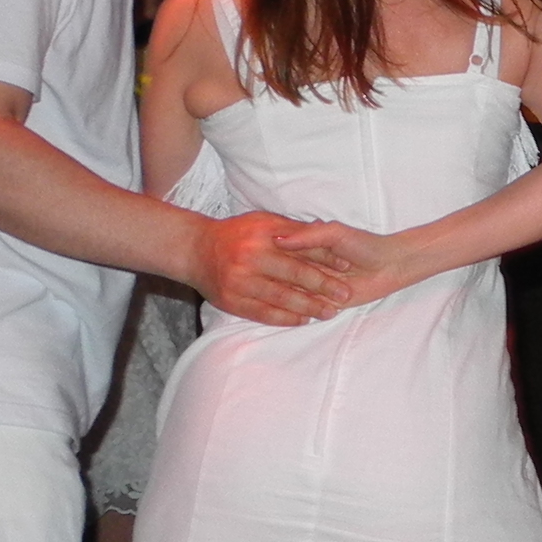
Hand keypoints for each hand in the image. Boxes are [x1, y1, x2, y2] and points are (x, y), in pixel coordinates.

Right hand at [192, 211, 350, 325]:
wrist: (193, 249)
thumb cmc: (236, 233)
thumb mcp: (264, 222)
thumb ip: (292, 229)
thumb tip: (326, 233)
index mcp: (262, 235)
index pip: (301, 248)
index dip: (326, 258)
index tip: (348, 267)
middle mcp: (250, 257)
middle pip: (294, 274)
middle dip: (323, 285)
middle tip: (345, 294)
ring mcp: (239, 281)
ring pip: (281, 297)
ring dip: (308, 306)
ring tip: (329, 312)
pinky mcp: (231, 301)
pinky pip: (263, 313)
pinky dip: (285, 318)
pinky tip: (302, 320)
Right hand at [278, 217, 427, 306]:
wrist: (388, 267)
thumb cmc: (363, 245)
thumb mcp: (335, 233)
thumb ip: (307, 236)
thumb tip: (277, 239)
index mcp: (302, 246)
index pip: (279, 253)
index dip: (281, 256)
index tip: (295, 259)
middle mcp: (301, 266)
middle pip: (281, 275)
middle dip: (292, 277)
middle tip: (318, 273)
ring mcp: (308, 285)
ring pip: (289, 294)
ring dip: (300, 294)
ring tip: (324, 286)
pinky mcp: (318, 302)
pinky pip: (301, 308)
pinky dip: (305, 308)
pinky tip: (316, 302)